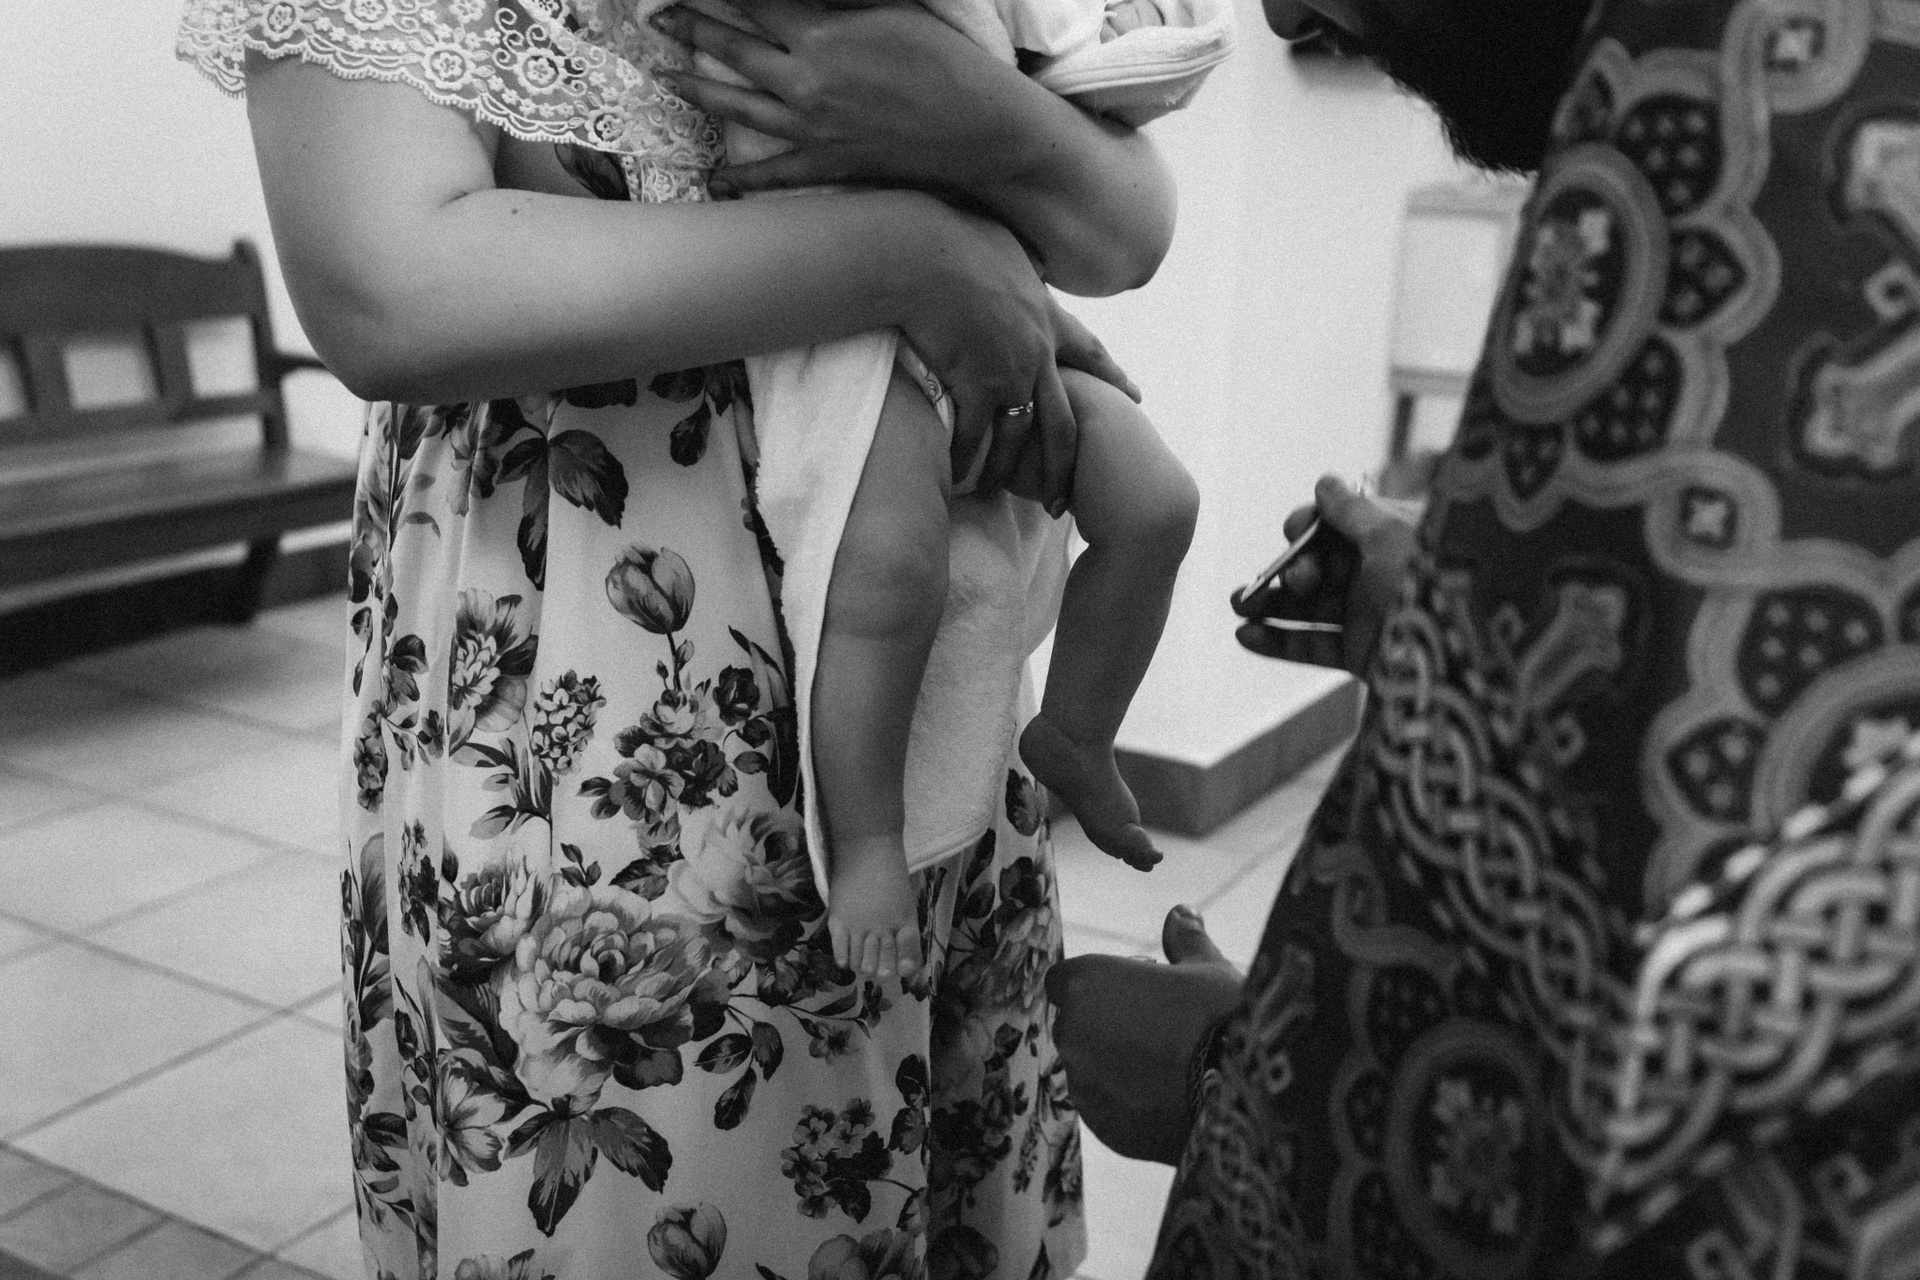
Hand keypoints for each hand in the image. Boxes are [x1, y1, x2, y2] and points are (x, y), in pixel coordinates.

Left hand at [650, 0, 1025, 196]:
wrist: (983, 133)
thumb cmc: (949, 62)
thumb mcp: (893, 10)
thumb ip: (837, 0)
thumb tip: (797, 3)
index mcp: (822, 33)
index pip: (753, 0)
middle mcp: (806, 80)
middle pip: (733, 48)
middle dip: (691, 28)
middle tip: (658, 19)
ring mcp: (812, 127)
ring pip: (738, 106)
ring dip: (697, 91)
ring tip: (666, 78)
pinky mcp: (829, 165)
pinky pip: (774, 172)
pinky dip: (742, 176)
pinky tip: (715, 178)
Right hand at [893, 211, 1136, 509]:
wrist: (923, 253)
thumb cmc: (952, 237)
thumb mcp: (1005, 243)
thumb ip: (1022, 262)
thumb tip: (1027, 257)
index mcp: (1047, 315)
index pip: (1090, 352)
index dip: (1113, 377)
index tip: (1136, 397)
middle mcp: (1038, 351)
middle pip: (1064, 419)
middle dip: (1066, 461)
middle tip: (1067, 496)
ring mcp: (1010, 371)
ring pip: (1021, 437)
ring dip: (1012, 470)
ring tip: (1001, 492)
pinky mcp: (976, 383)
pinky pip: (975, 435)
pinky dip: (966, 460)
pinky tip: (959, 478)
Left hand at [1046, 906, 1243, 1164]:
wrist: (1244, 1097)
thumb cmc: (1223, 1017)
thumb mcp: (1207, 968)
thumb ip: (1184, 940)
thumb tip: (1180, 912)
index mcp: (1085, 983)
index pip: (1066, 979)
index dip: (1103, 983)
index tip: (1141, 988)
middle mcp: (1071, 1033)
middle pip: (1080, 1022)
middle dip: (1111, 1022)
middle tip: (1166, 1024)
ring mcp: (1084, 1085)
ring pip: (1092, 1067)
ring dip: (1118, 1063)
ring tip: (1175, 1064)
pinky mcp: (1104, 1128)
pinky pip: (1110, 1107)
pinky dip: (1131, 1101)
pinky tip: (1172, 1097)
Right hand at [1239, 474, 1419, 676]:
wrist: (1460, 652)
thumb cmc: (1427, 581)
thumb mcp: (1389, 535)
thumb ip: (1351, 510)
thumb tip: (1325, 484)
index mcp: (1390, 537)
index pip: (1335, 526)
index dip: (1309, 528)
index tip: (1295, 532)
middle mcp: (1377, 573)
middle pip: (1317, 566)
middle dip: (1292, 568)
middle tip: (1297, 579)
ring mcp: (1368, 615)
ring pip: (1308, 606)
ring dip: (1269, 603)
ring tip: (1238, 603)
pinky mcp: (1360, 654)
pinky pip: (1311, 645)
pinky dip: (1277, 642)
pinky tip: (1246, 635)